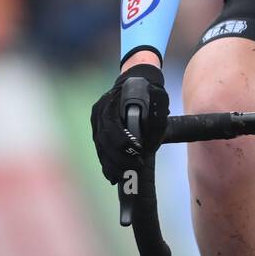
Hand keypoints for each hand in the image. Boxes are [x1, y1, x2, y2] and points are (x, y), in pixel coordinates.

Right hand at [90, 63, 169, 183]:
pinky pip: (99, 148)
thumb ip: (156, 119)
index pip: (113, 126)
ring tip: (123, 177)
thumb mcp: (158, 98)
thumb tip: (150, 145)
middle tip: (135, 167)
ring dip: (111, 164)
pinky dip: (106, 163)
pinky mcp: (96, 127)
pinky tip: (113, 175)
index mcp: (114, 101)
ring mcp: (96, 118)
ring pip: (100, 146)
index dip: (124, 142)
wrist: (135, 79)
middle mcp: (101, 109)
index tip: (139, 152)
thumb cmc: (149, 90)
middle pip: (105, 139)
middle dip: (119, 157)